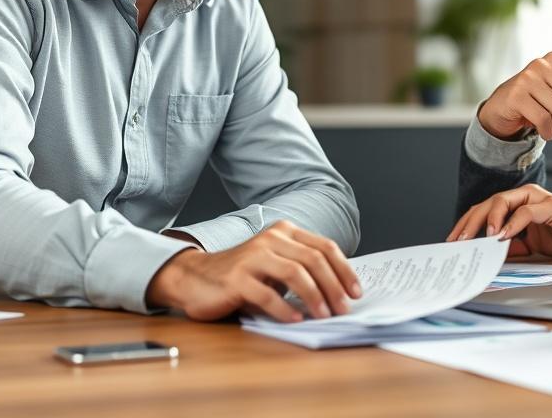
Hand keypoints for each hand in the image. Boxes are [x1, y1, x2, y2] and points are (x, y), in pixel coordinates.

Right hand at [146, 221, 362, 322]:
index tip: (356, 292)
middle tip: (344, 308)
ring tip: (324, 315)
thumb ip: (302, 269)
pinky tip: (296, 320)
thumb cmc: (243, 275)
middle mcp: (270, 239)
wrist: (196, 278)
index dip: (344, 270)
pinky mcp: (237, 278)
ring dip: (315, 297)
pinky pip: (268, 294)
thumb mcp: (276, 265)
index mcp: (284, 232)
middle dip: (334, 286)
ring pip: (295, 273)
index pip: (324, 247)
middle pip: (314, 259)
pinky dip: (286, 309)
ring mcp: (253, 257)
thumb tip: (340, 291)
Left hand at [446, 184, 551, 258]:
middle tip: (458, 240)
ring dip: (489, 218)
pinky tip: (503, 236)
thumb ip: (513, 247)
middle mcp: (526, 198)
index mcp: (518, 205)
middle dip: (470, 221)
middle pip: (489, 203)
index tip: (453, 241)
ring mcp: (539, 200)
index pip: (485, 210)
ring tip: (480, 236)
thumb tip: (487, 257)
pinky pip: (528, 211)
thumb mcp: (534, 247)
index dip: (467, 223)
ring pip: (504, 201)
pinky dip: (514, 223)